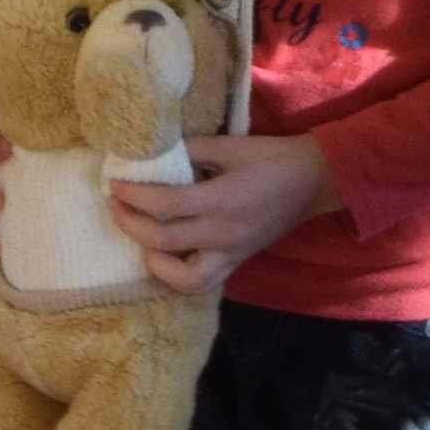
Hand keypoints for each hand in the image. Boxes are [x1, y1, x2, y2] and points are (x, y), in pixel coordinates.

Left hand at [108, 132, 337, 295]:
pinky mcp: (237, 262)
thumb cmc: (273, 158)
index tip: (116, 183)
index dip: (133, 195)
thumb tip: (154, 154)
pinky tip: (164, 256)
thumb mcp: (231, 145)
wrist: (314, 181)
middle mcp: (223, 233)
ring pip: (182, 278)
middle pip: (162, 240)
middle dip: (129, 222)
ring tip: (140, 237)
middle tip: (115, 203)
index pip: (164, 205)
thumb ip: (191, 151)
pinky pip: (202, 283)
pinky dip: (177, 276)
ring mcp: (231, 253)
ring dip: (153, 260)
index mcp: (222, 199)